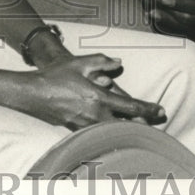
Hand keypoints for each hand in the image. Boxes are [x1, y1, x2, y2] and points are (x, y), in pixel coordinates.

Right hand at [18, 55, 165, 129]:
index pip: (130, 107)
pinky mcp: (77, 130)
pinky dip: (111, 133)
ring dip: (127, 131)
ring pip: (113, 132)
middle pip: (127, 126)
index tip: (161, 111)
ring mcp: (85, 126)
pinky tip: (115, 132)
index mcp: (98, 98)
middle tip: (156, 125)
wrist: (33, 94)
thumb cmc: (56, 76)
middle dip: (143, 126)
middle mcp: (94, 116)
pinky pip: (99, 133)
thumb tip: (118, 63)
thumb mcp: (80, 63)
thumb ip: (101, 62)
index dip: (148, 110)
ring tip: (140, 129)